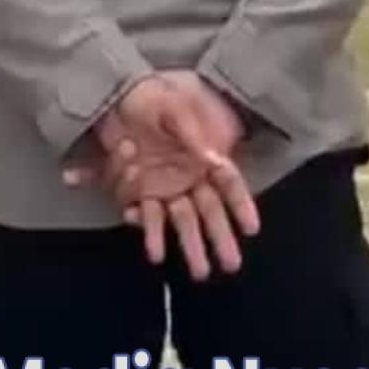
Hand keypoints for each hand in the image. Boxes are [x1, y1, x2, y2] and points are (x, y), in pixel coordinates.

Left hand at [63, 74, 259, 279]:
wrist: (117, 95)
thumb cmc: (155, 97)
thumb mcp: (177, 109)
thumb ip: (193, 135)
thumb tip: (213, 159)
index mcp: (203, 156)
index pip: (229, 183)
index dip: (241, 205)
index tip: (251, 228)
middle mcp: (188, 176)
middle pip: (209, 211)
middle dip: (221, 238)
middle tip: (231, 265)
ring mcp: (164, 186)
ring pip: (181, 221)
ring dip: (189, 245)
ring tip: (199, 272)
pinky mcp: (140, 190)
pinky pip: (146, 213)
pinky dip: (148, 228)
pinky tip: (154, 248)